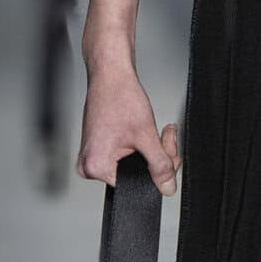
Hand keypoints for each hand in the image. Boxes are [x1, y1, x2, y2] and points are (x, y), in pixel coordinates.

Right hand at [77, 55, 180, 193]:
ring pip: (134, 165)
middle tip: (167, 137)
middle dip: (159, 157)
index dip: (159, 170)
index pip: (137, 183)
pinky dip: (141, 146)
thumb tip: (168, 187)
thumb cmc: (119, 97)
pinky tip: (144, 131)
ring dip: (153, 150)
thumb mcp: (146, 135)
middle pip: (136, 174)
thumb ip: (160, 165)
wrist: (110, 74)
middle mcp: (89, 166)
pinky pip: (125, 156)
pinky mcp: (99, 149)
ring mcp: (92, 157)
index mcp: (96, 167)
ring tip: (159, 131)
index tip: (171, 154)